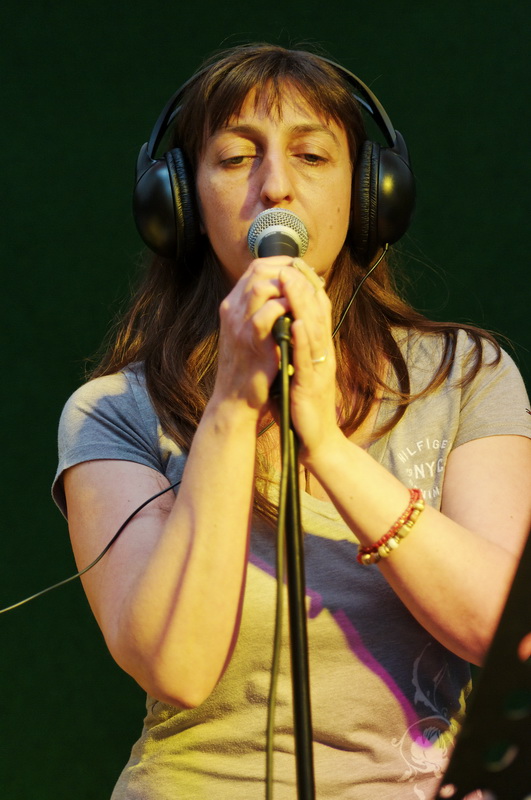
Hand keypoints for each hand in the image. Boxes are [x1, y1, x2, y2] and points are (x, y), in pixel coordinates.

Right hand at [212, 257, 291, 415]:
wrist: (236, 398)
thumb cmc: (249, 365)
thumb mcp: (249, 332)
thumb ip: (260, 310)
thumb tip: (286, 290)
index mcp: (233, 305)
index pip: (255, 268)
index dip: (281, 264)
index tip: (301, 269)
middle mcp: (232, 310)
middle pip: (257, 271)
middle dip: (287, 271)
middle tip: (308, 279)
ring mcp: (239, 325)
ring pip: (260, 287)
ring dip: (287, 287)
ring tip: (304, 295)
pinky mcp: (251, 342)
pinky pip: (267, 314)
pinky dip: (285, 309)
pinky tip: (299, 315)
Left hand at [277, 263, 340, 458]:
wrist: (316, 439)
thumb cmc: (304, 404)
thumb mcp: (299, 368)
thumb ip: (295, 346)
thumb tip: (284, 323)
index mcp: (320, 349)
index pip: (318, 310)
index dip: (308, 286)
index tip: (295, 265)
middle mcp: (324, 354)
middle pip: (318, 313)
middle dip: (303, 286)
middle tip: (291, 263)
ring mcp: (320, 368)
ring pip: (313, 330)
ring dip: (302, 305)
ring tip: (290, 282)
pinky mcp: (311, 385)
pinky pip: (307, 359)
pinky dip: (302, 339)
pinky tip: (294, 323)